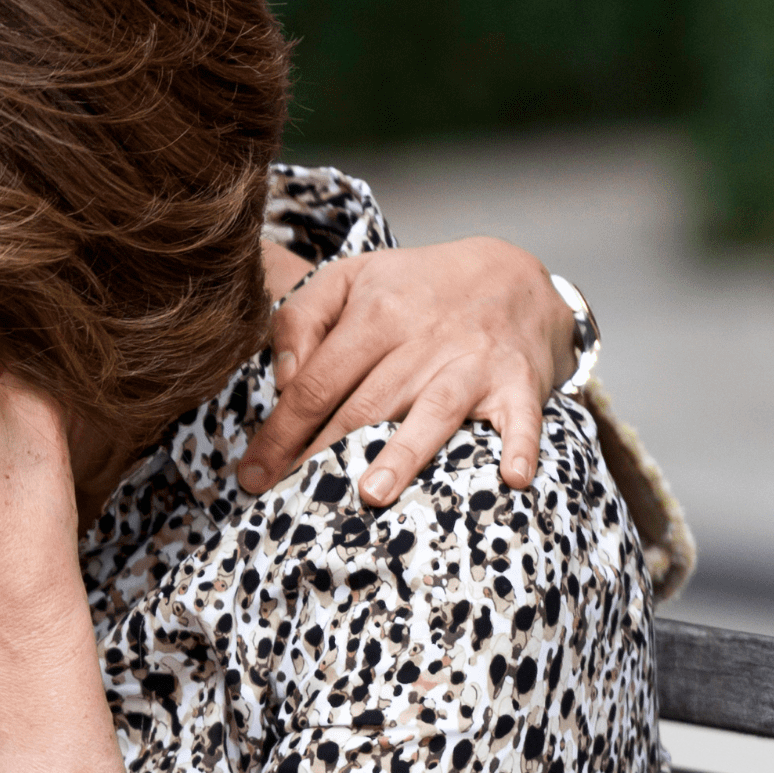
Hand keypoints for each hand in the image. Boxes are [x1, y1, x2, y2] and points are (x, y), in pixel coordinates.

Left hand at [236, 235, 574, 505]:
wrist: (510, 273)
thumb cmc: (416, 288)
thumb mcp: (349, 279)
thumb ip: (300, 319)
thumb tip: (282, 380)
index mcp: (375, 313)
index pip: (316, 382)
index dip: (280, 431)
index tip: (253, 475)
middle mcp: (424, 338)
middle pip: (363, 406)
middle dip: (322, 455)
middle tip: (288, 500)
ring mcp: (474, 361)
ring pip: (433, 410)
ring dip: (404, 453)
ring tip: (372, 493)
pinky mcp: (518, 383)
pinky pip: (521, 417)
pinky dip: (519, 445)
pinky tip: (512, 478)